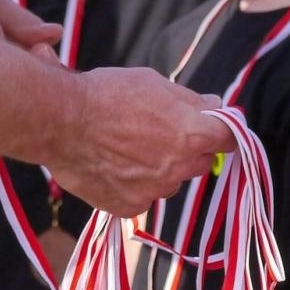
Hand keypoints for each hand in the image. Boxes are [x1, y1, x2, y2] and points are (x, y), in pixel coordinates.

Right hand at [44, 68, 230, 216]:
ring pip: (170, 181)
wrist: (60, 122)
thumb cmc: (107, 95)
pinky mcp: (129, 206)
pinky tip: (113, 164)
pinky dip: (133, 184)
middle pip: (200, 161)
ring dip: (160, 168)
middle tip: (160, 132)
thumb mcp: (154, 83)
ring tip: (128, 147)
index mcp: (192, 134)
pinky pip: (142, 196)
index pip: (228, 138)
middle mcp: (178, 168)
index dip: (223, 130)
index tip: (215, 127)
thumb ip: (190, 100)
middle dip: (189, 148)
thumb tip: (216, 105)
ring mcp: (154, 191)